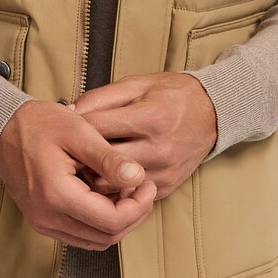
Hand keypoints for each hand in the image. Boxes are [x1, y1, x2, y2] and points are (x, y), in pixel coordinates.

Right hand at [0, 100, 156, 249]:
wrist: (4, 129)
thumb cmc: (39, 124)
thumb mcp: (78, 131)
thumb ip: (108, 158)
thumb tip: (137, 177)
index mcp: (56, 194)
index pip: (111, 221)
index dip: (138, 206)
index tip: (147, 184)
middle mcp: (47, 216)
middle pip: (106, 236)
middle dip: (133, 214)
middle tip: (142, 187)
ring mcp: (43, 222)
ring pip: (95, 240)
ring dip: (118, 220)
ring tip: (126, 189)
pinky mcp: (43, 221)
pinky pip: (81, 234)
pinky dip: (100, 221)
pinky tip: (107, 196)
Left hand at [73, 73, 217, 200]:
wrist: (212, 113)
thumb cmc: (171, 94)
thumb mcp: (136, 84)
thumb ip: (100, 98)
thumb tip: (68, 114)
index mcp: (151, 117)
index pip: (97, 128)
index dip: (75, 127)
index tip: (64, 126)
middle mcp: (159, 149)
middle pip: (101, 162)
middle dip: (81, 155)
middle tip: (69, 148)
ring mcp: (163, 172)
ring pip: (111, 185)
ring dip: (95, 174)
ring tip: (87, 161)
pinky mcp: (166, 188)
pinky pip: (129, 194)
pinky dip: (115, 185)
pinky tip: (109, 171)